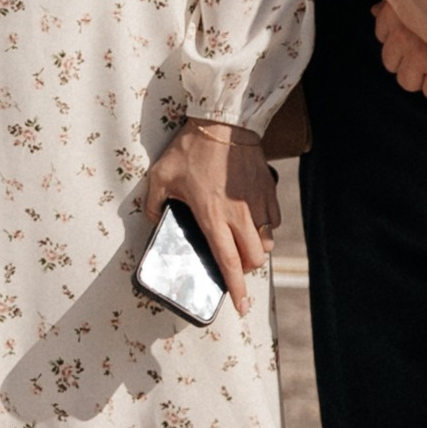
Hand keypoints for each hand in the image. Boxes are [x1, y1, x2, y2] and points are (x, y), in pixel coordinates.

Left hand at [140, 118, 276, 316]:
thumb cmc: (191, 148)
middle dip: (246, 270)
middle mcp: (238, 215)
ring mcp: (256, 203)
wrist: (223, 120)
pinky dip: (265, 226)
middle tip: (235, 266)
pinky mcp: (268, 190)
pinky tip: (252, 218)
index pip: (228, 262)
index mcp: (212, 216)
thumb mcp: (160, 176)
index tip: (241, 307)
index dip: (236, 288)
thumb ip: (153, 204)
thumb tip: (154, 220)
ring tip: (242, 242)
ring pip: (267, 242)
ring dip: (256, 249)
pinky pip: (273, 220)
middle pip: (254, 259)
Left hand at [375, 7, 426, 100]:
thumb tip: (374, 12)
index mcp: (397, 12)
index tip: (413, 34)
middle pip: (390, 61)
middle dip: (405, 60)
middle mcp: (404, 34)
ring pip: (406, 80)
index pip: (381, 34)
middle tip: (425, 54)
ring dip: (419, 75)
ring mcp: (422, 53)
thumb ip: (398, 1)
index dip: (395, 37)